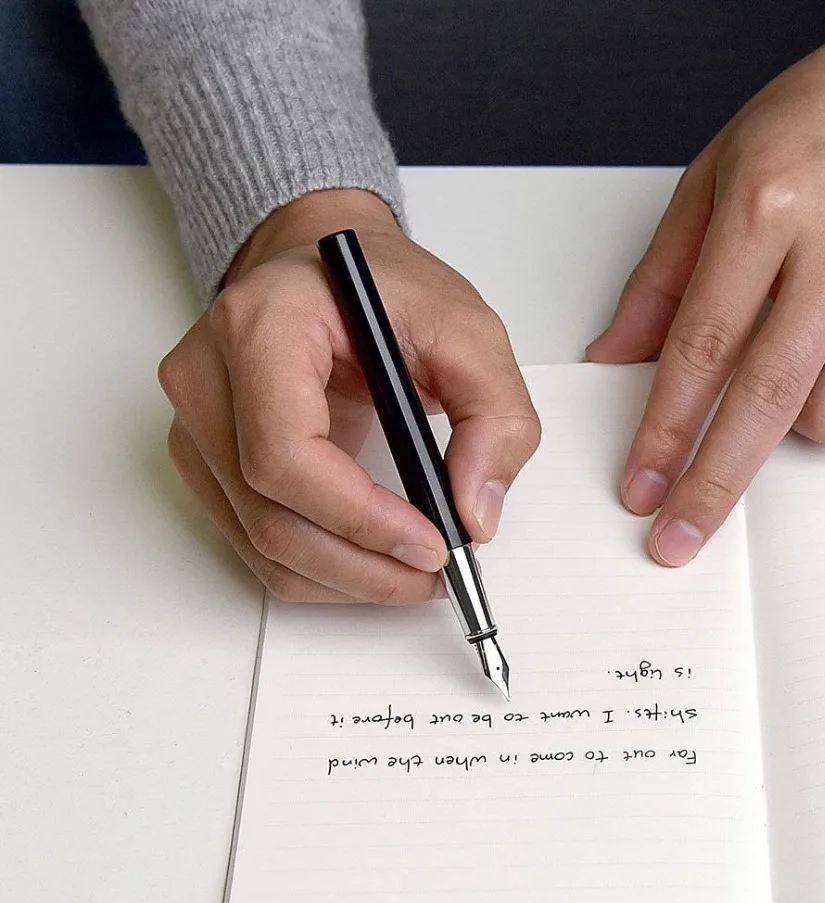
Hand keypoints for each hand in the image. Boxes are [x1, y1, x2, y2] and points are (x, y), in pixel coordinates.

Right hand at [159, 189, 538, 601]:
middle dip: (363, 565)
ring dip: (344, 579)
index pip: (285, 453)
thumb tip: (476, 514)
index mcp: (262, 326)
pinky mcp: (206, 457)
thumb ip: (495, 416)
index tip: (430, 542)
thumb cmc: (386, 288)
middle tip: (434, 574)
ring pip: (260, 543)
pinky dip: (319, 569)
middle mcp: (207, 376)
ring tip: (412, 573)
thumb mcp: (469, 331)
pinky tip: (371, 561)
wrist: (328, 269)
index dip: (360, 517)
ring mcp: (197, 422)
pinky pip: (254, 542)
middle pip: (269, 514)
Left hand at [588, 0, 824, 565]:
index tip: (640, 491)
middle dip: (712, 486)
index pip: (699, 350)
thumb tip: (614, 361)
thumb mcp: (710, 180)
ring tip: (795, 363)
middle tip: (676, 540)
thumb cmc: (814, 125)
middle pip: (765, 402)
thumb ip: (658, 279)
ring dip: (796, 424)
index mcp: (769, 209)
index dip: (663, 433)